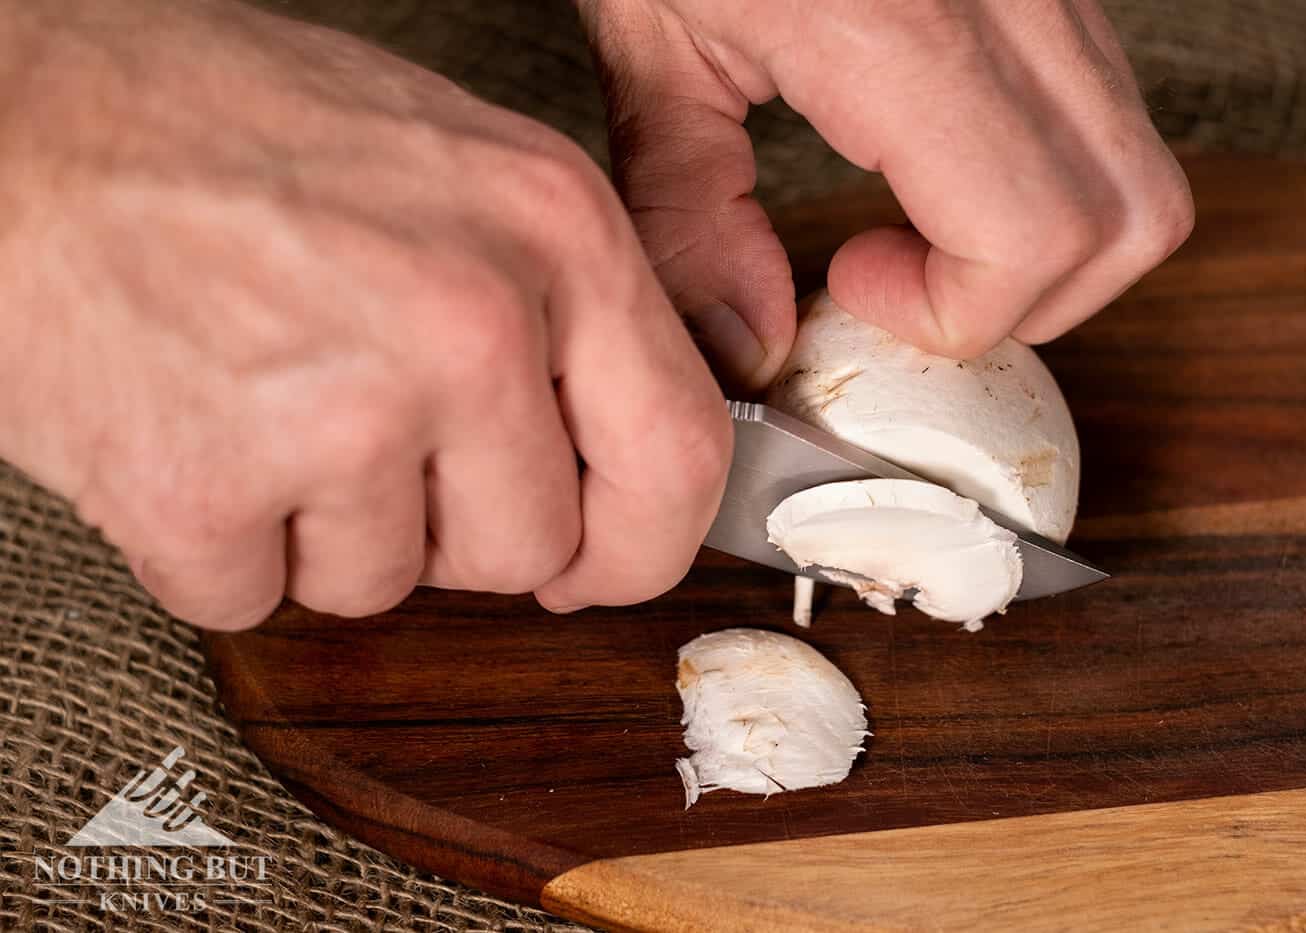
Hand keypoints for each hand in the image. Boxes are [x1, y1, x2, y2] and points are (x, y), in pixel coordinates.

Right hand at [0, 0, 730, 628]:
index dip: (641, 541)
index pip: (679, 455)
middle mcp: (468, 319)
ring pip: (386, 584)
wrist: (15, 119)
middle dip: (451, 526)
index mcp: (552, 229)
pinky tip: (191, 430)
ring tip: (262, 402)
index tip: (596, 560)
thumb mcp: (454, 170)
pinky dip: (218, 543)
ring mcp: (341, 409)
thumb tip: (617, 452)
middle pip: (528, 548)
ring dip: (324, 528)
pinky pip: (254, 597)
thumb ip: (560, 313)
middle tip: (367, 434)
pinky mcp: (204, 487)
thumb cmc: (224, 132)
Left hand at [578, 0, 1195, 368]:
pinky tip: (939, 166)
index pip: (1032, 232)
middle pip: (1130, 219)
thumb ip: (687, 217)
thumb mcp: (652, 45)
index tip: (854, 286)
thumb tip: (752, 347)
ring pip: (1141, 172)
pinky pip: (1107, 113)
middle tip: (903, 281)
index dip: (957, 311)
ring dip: (1042, 248)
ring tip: (917, 229)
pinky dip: (1045, 180)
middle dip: (1021, 300)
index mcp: (902, 25)